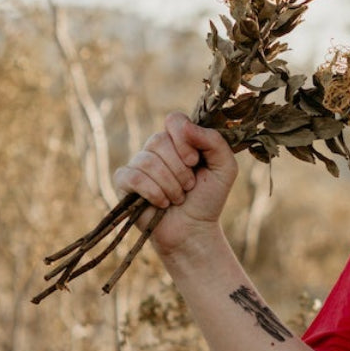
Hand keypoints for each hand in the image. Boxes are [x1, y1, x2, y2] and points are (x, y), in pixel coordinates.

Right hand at [113, 112, 238, 256]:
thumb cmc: (208, 199)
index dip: (183, 139)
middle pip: (159, 141)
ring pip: (147, 161)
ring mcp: (138, 164)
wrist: (193, 230)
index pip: (174, 120)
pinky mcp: (124, 182)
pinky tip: (161, 203)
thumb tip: (185, 126)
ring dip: (169, 186)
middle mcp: (156, 148)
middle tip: (189, 187)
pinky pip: (134, 177)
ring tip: (178, 198)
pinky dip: (153, 193)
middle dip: (180, 170)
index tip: (194, 161)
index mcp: (179, 140)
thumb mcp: (224, 168)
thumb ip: (214, 142)